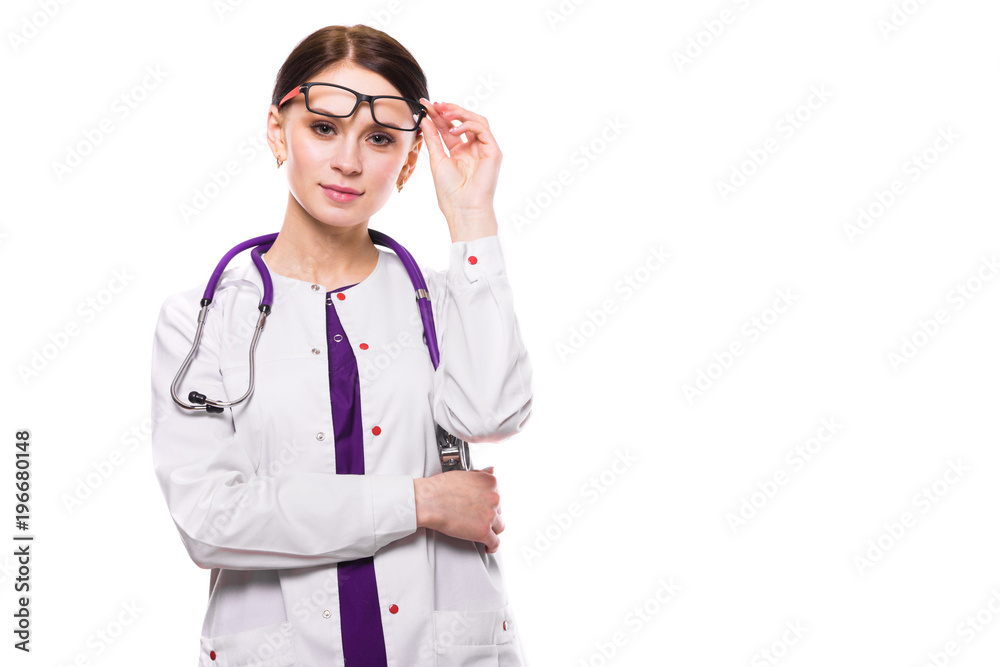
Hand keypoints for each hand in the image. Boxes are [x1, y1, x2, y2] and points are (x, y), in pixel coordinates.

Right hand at [414, 466, 505, 552]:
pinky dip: (492, 546)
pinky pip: (495, 542)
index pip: (497, 495)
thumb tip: (491, 470)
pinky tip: (488, 546)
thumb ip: (481, 474)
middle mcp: (494, 497)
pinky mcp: (483, 531)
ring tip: (482, 532)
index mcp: (490, 482)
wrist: (428, 501)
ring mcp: (490, 515)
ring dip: (492, 529)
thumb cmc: (440, 488)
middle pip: (499, 511)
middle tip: (476, 518)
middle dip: (489, 514)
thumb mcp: (464, 474)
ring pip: (499, 526)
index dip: (488, 502)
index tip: (482, 507)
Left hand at [417, 98, 501, 228]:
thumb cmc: (451, 192)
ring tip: (443, 111)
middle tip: (434, 105)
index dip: (438, 116)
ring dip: (460, 112)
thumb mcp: (437, 159)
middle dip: (449, 110)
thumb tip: (424, 118)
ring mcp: (485, 149)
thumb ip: (433, 138)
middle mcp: (473, 148)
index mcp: (460, 152)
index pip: (449, 128)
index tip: (424, 105)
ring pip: (476, 120)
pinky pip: (483, 129)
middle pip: (463, 121)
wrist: (463, 208)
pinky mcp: (493, 151)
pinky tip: (453, 131)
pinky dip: (468, 125)